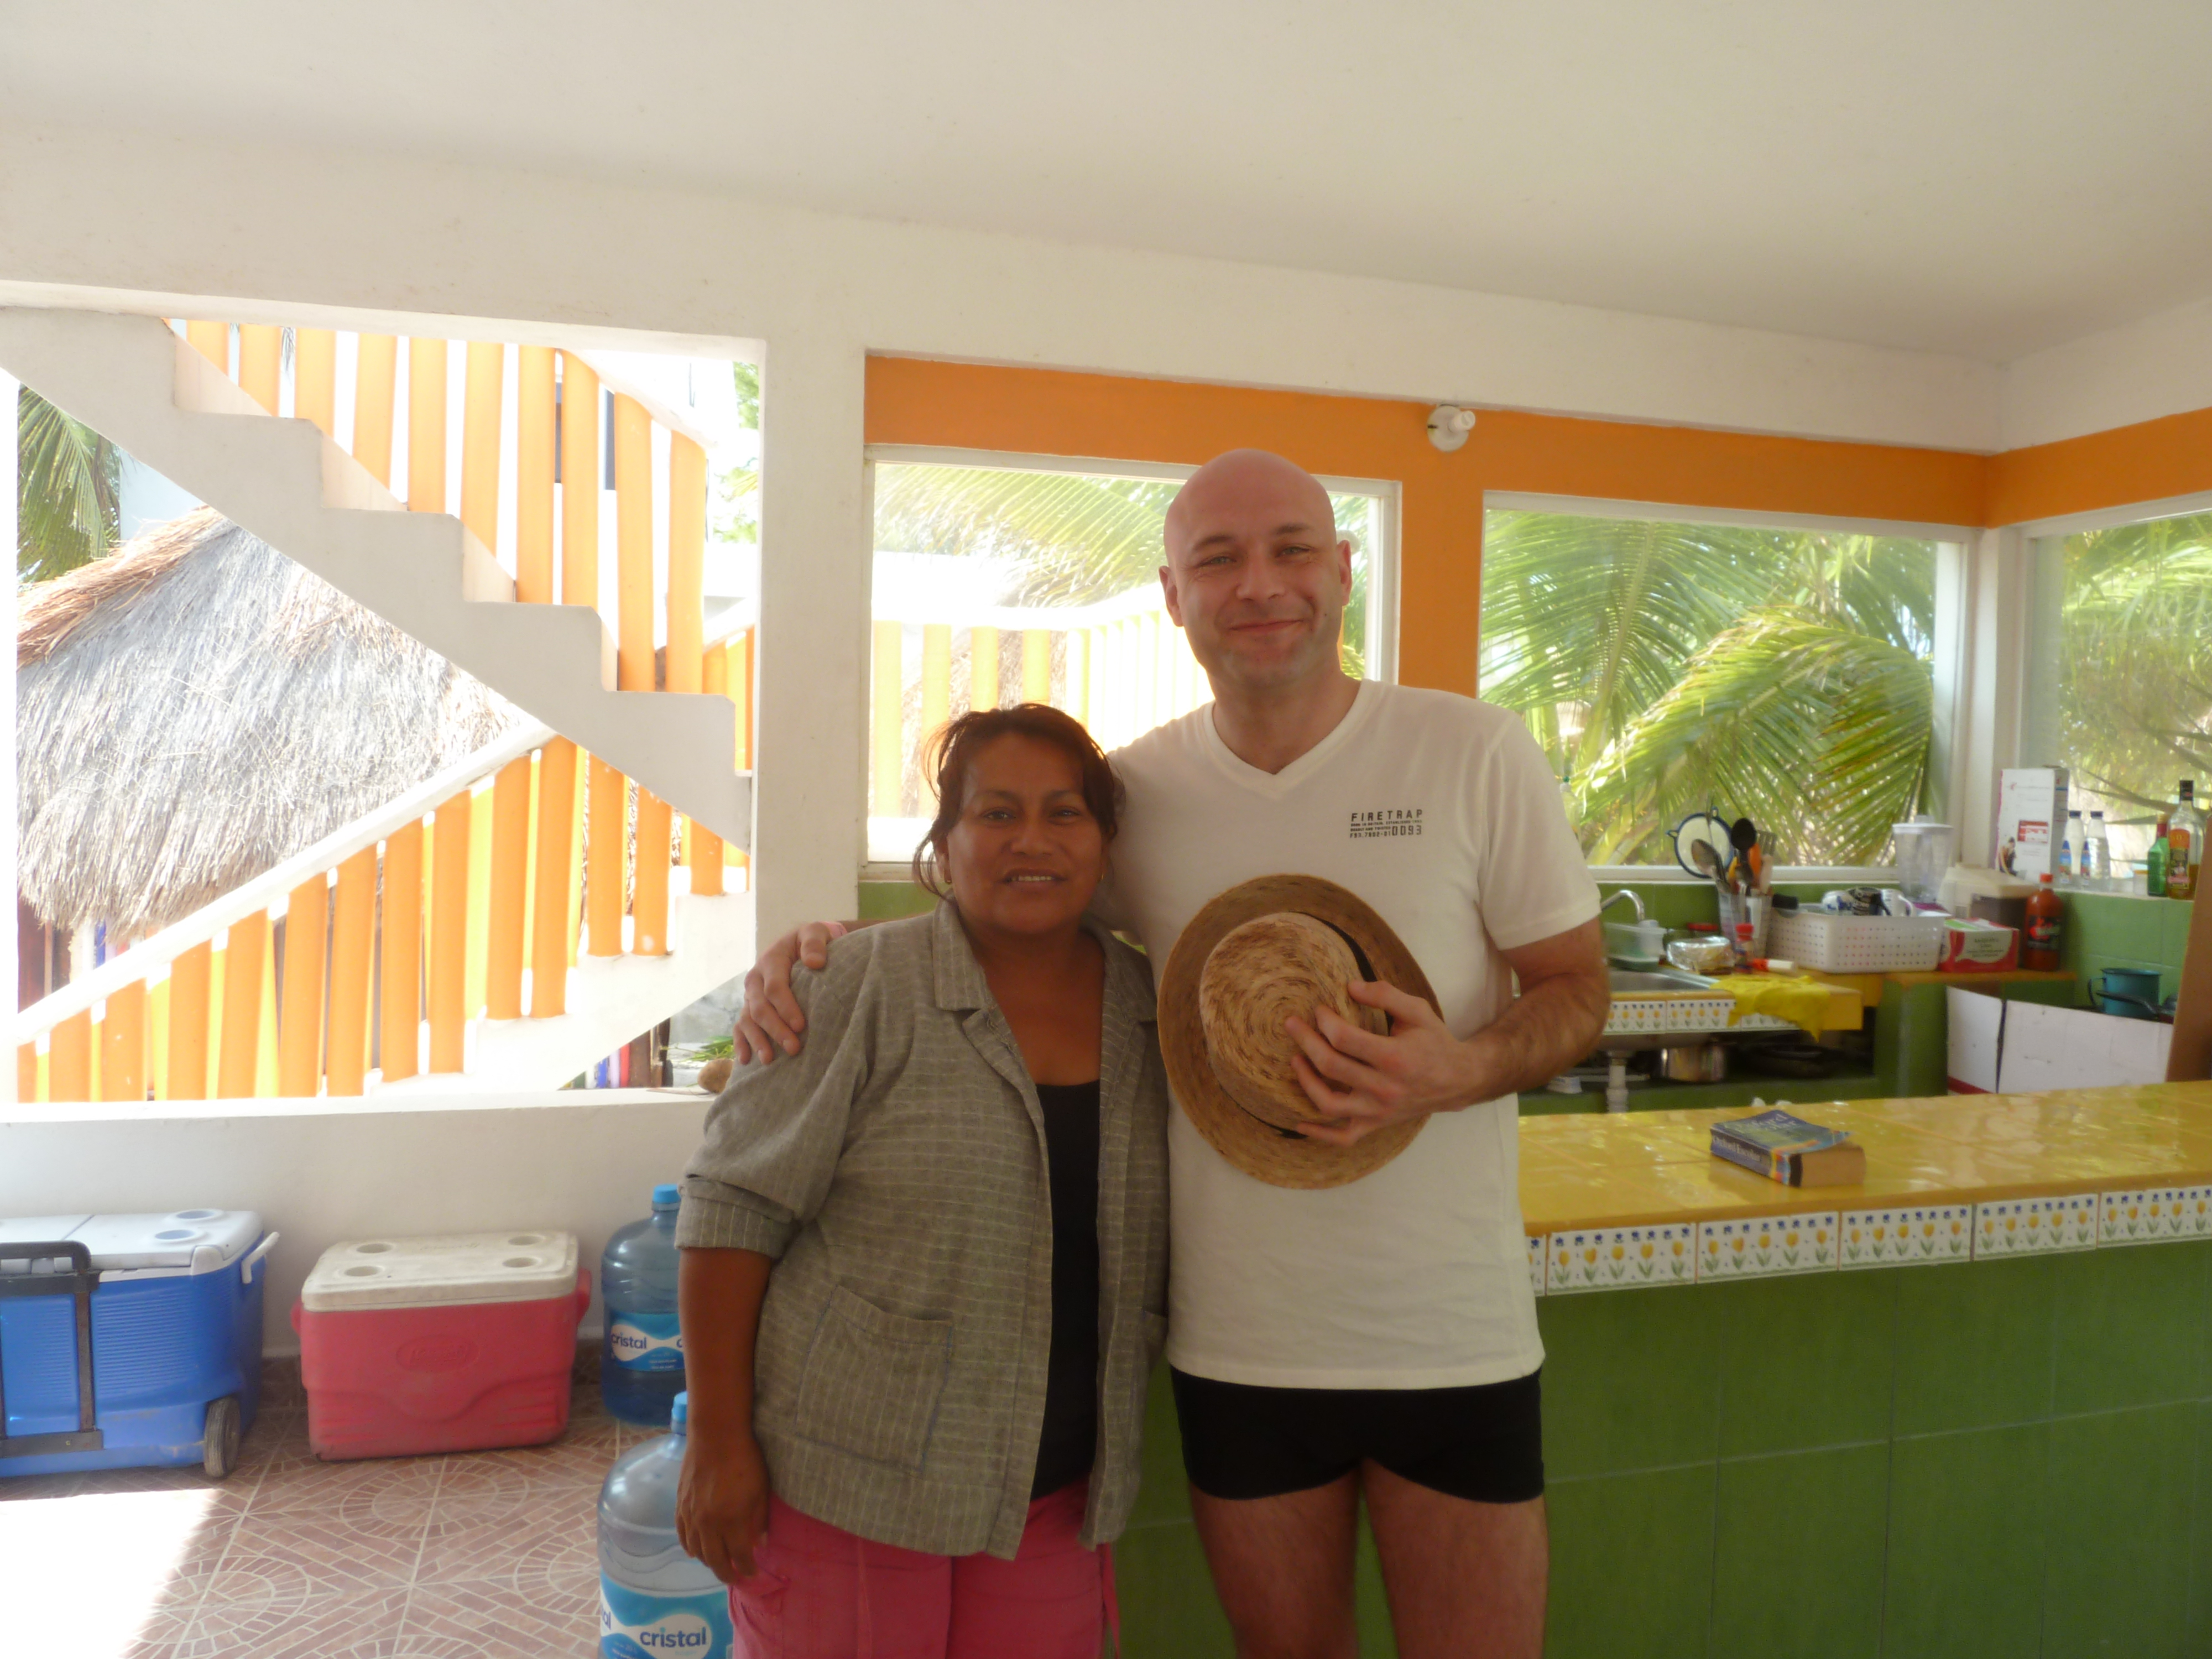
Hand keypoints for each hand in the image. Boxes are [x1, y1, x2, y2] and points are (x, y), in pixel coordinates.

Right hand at [677, 1428, 771, 1582]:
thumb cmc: (746, 1460)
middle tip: (735, 1578)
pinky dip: (689, 1547)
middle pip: (715, 1561)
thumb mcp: (761, 1491)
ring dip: (708, 1562)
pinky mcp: (680, 1506)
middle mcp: (708, 1525)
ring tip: (719, 1564)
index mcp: (731, 1522)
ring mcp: (691, 1516)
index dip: (747, 1569)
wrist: (716, 1436)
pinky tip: (695, 1551)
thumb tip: (760, 1544)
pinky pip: (682, 1536)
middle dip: (727, 1573)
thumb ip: (760, 1521)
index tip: (753, 1574)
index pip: (740, 1557)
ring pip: (697, 1551)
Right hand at [733, 922, 845, 1062]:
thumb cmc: (811, 941)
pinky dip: (741, 1042)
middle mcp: (756, 978)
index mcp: (771, 960)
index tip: (801, 1025)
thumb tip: (815, 962)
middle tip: (794, 1048)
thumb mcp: (815, 932)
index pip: (775, 987)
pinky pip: (740, 1026)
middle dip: (776, 1029)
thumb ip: (815, 943)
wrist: (803, 945)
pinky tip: (745, 1060)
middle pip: (761, 1007)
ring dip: (758, 1040)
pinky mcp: (750, 1006)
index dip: (786, 1007)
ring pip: (748, 1019)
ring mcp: (751, 994)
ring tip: (769, 1059)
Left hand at [1283, 980, 1487, 1145]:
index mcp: (1394, 1057)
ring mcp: (1378, 1111)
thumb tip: (1349, 986)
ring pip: (1329, 1104)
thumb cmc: (1435, 1041)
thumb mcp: (1417, 1010)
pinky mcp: (1376, 1124)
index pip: (1344, 1039)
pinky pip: (1343, 1137)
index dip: (1324, 1021)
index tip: (1318, 1009)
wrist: (1458, 1080)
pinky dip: (1319, 1134)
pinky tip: (1300, 1123)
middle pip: (1331, 1067)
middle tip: (1292, 1024)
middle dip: (1306, 1042)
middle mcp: (1384, 1088)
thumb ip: (1384, 995)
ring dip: (1305, 1081)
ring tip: (1295, 1060)